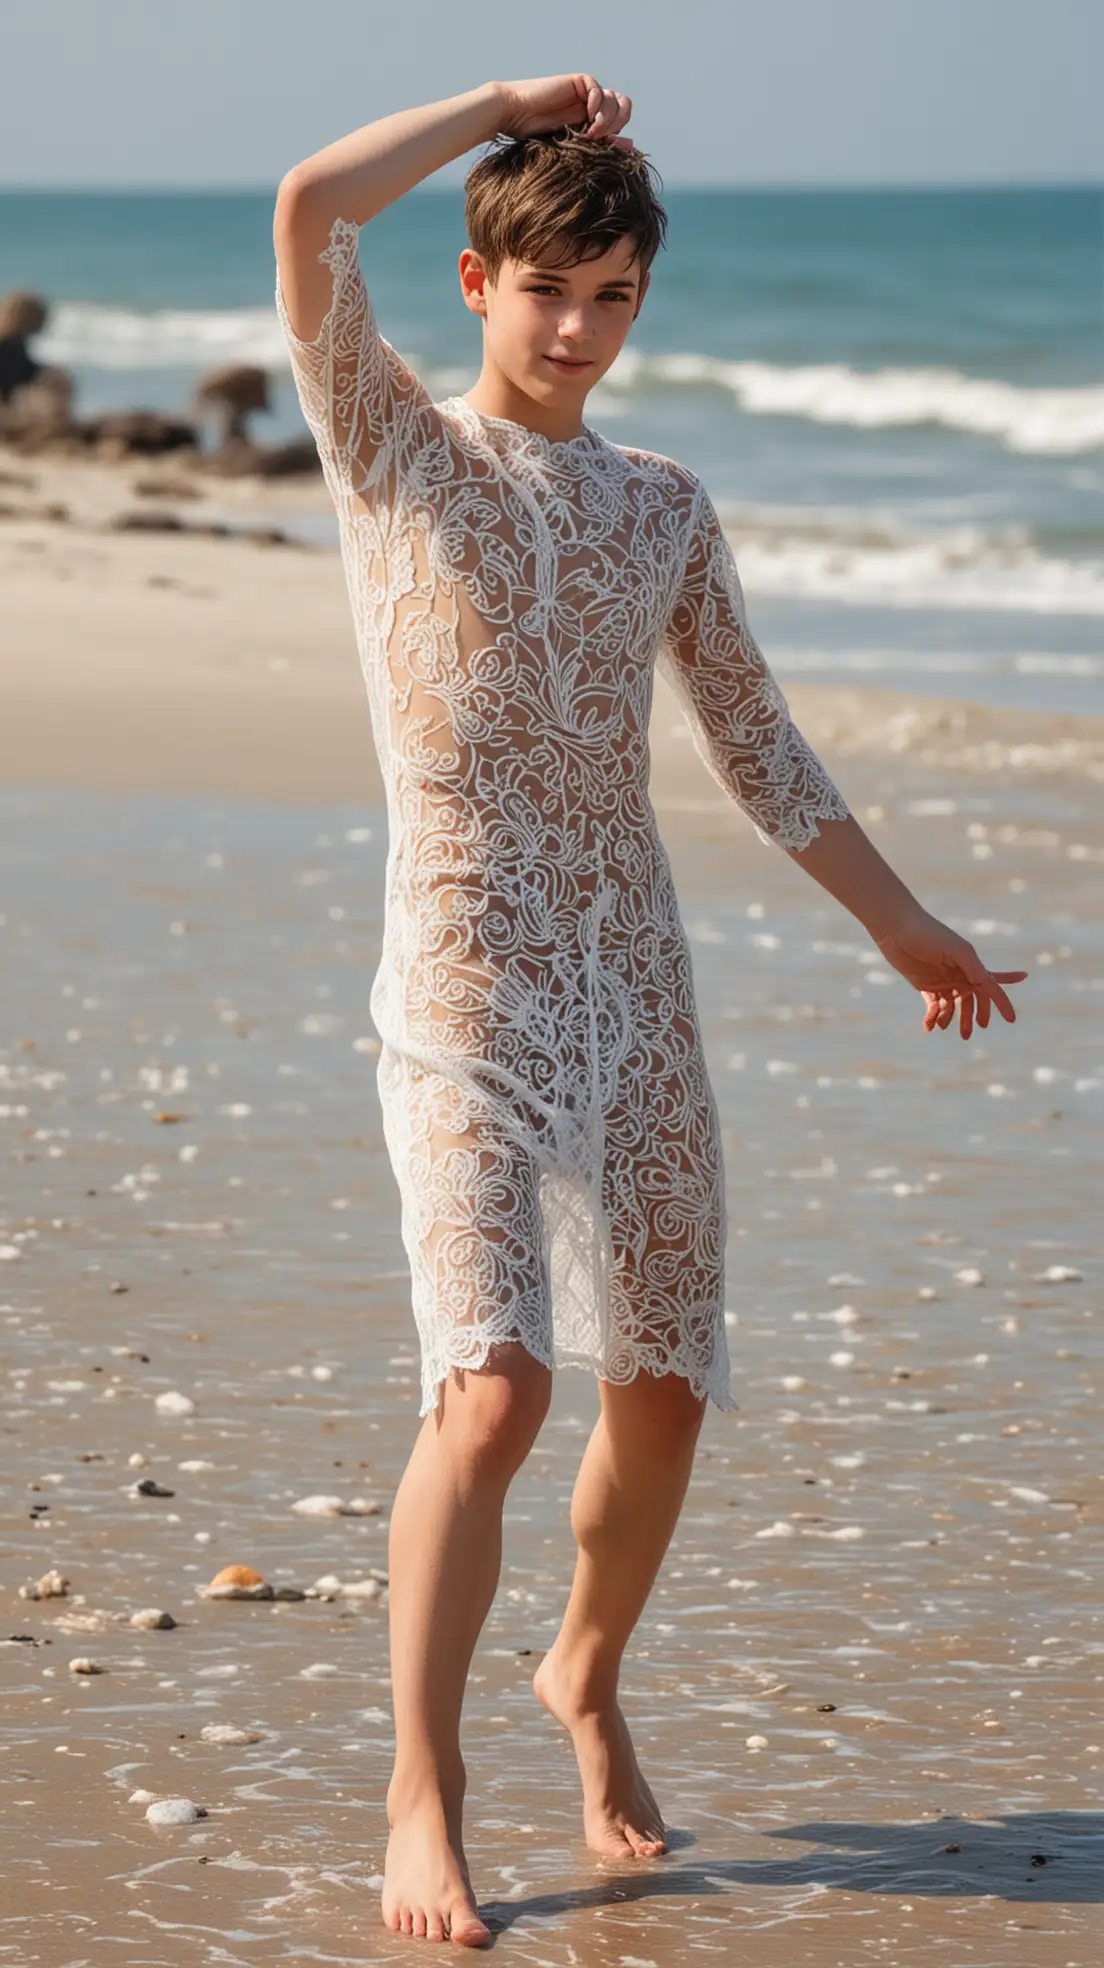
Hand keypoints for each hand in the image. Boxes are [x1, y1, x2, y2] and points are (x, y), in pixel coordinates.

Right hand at [493, 75, 634, 149]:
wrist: (513, 115)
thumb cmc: (535, 137)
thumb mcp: (573, 145)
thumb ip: (600, 143)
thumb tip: (632, 143)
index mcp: (592, 121)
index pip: (621, 120)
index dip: (621, 132)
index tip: (612, 145)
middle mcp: (591, 105)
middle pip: (623, 106)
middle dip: (617, 122)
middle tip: (600, 136)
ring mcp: (585, 93)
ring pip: (613, 98)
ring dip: (606, 117)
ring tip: (591, 131)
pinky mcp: (576, 82)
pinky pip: (596, 88)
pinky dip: (597, 102)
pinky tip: (587, 114)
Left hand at [872, 906, 1028, 1039]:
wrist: (896, 927)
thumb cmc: (928, 934)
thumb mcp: (956, 950)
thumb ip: (974, 968)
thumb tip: (988, 985)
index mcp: (971, 964)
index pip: (991, 986)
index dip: (1002, 1003)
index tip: (1011, 1019)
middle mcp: (959, 973)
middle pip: (973, 1000)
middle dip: (973, 1016)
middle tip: (967, 1034)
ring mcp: (943, 979)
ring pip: (953, 1006)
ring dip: (950, 1018)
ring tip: (942, 1026)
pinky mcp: (925, 984)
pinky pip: (934, 1006)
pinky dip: (933, 1017)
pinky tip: (928, 1026)